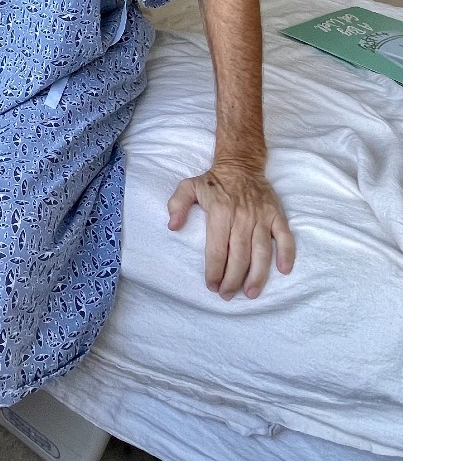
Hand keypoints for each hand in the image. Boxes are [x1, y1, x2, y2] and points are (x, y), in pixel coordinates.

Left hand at [167, 162, 295, 300]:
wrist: (241, 164)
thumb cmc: (214, 181)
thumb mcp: (189, 187)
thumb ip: (177, 204)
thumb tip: (172, 226)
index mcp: (221, 211)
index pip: (216, 249)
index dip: (214, 271)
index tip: (211, 285)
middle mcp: (243, 216)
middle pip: (239, 256)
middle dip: (233, 280)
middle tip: (227, 295)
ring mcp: (262, 217)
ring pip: (262, 252)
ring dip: (257, 275)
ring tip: (250, 293)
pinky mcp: (277, 215)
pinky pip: (285, 237)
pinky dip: (287, 254)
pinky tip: (283, 270)